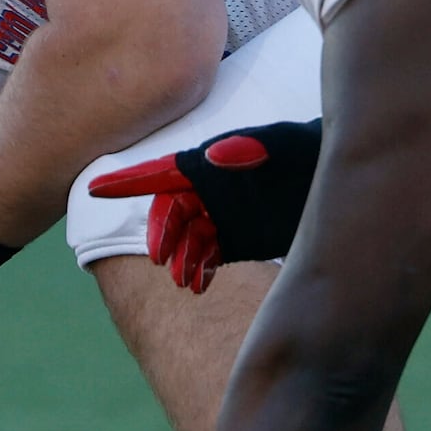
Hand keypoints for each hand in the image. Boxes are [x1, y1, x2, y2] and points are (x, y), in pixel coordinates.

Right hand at [87, 122, 322, 293]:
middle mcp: (210, 192)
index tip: (94, 189)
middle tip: (163, 261)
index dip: (127, 182)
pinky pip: (208, 256)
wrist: (336, 177)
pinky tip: (199, 284)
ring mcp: (223, 217)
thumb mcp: (278, 146)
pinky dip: (199, 270)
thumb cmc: (303, 151)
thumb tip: (211, 157)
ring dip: (180, 260)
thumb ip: (246, 151)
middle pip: (171, 214)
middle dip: (162, 236)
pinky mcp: (239, 240)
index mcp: (209, 164)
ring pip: (187, 240)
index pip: (161, 173)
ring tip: (186, 281)